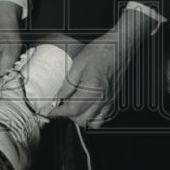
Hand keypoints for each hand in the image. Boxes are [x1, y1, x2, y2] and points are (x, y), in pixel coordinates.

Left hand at [61, 10, 150, 127]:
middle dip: (69, 116)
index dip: (58, 112)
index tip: (50, 111)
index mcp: (93, 90)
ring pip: (93, 122)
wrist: (119, 47)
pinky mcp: (114, 99)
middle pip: (82, 120)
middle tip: (61, 106)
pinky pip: (104, 117)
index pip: (72, 109)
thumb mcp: (78, 64)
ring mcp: (110, 100)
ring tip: (74, 107)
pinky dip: (94, 117)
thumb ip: (67, 84)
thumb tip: (58, 97)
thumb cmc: (100, 52)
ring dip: (81, 118)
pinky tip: (87, 107)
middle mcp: (103, 99)